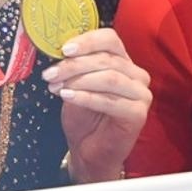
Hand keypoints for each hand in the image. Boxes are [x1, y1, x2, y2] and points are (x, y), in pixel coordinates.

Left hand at [45, 28, 151, 180]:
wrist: (89, 151)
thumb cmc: (84, 117)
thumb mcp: (74, 85)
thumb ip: (73, 67)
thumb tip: (59, 50)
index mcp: (123, 62)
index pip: (110, 39)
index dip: (87, 41)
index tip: (64, 49)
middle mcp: (136, 75)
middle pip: (106, 60)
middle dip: (73, 65)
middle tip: (50, 74)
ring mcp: (141, 94)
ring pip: (109, 78)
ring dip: (78, 81)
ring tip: (56, 87)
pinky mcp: (138, 114)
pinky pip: (110, 101)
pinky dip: (86, 97)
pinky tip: (67, 97)